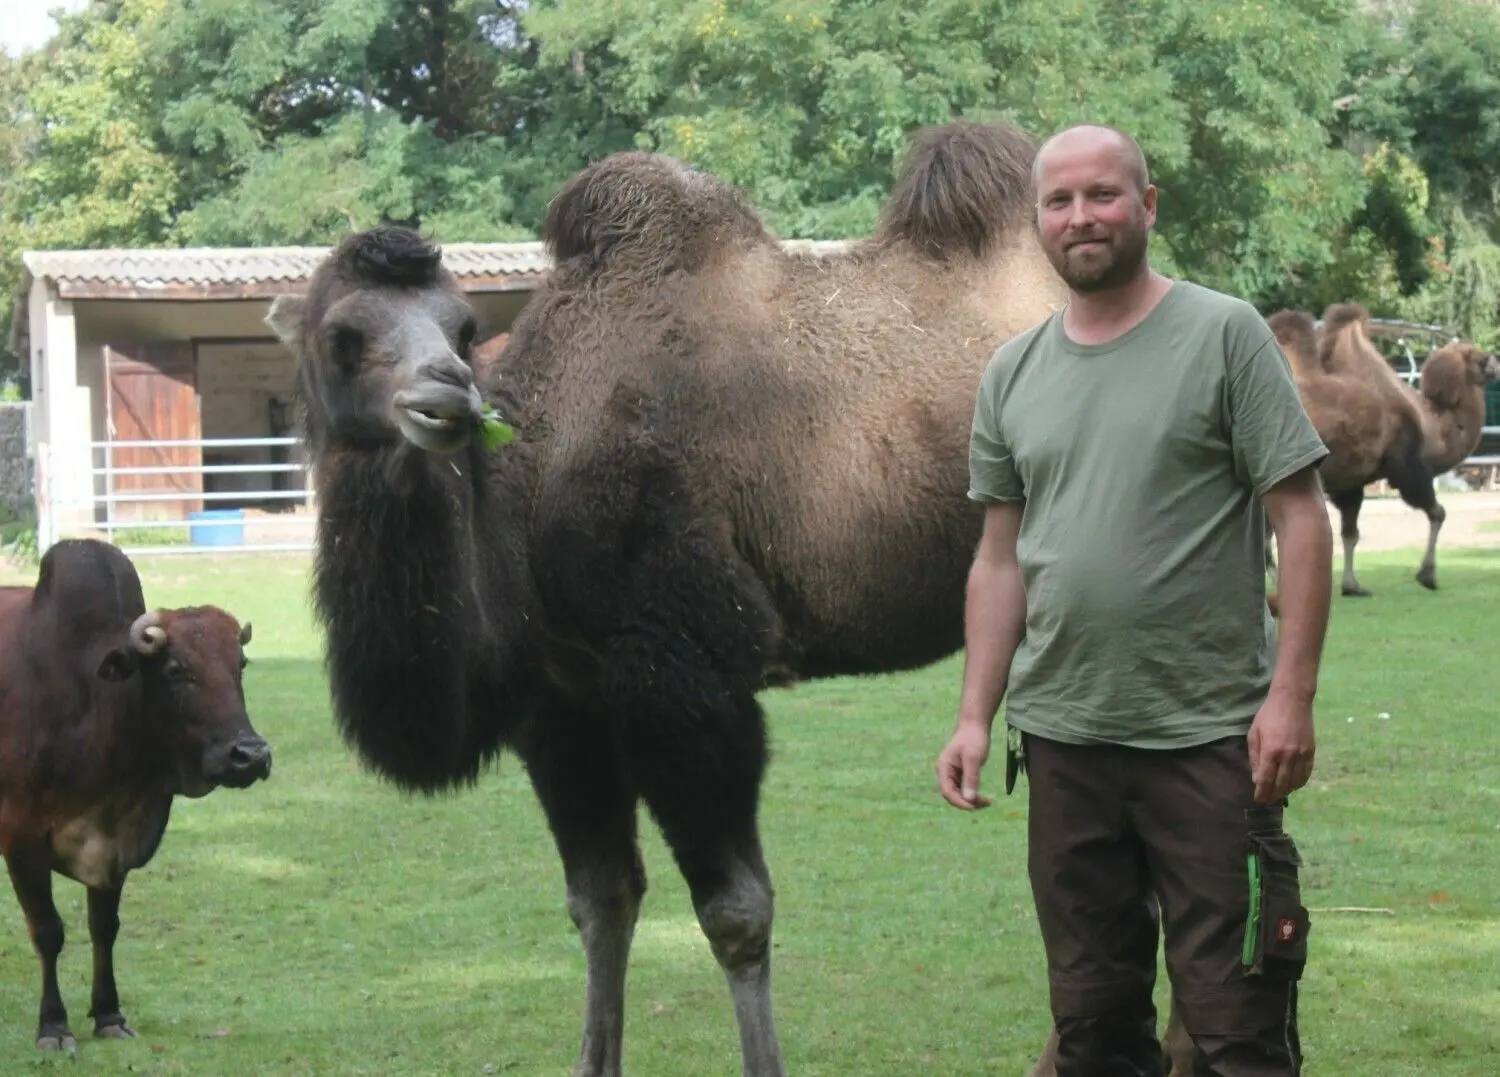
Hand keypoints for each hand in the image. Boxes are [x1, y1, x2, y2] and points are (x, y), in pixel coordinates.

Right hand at [937, 721, 993, 809]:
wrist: (975, 725)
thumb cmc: (973, 739)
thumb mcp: (973, 759)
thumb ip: (971, 779)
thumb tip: (970, 799)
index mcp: (943, 768)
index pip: (947, 792)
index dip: (960, 802)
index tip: (975, 806)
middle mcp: (945, 773)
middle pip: (952, 795)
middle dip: (967, 803)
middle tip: (985, 804)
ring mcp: (952, 774)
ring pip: (958, 794)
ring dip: (971, 801)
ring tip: (987, 802)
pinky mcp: (960, 774)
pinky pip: (963, 789)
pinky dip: (973, 795)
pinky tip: (984, 798)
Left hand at [1247, 689, 1315, 803]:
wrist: (1292, 701)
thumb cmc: (1268, 715)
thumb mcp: (1254, 734)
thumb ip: (1255, 758)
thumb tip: (1257, 779)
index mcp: (1271, 751)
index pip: (1266, 779)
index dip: (1262, 792)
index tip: (1258, 799)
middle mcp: (1288, 755)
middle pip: (1281, 784)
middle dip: (1273, 795)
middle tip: (1267, 800)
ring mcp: (1302, 754)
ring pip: (1295, 782)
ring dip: (1286, 791)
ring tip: (1278, 794)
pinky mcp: (1311, 752)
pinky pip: (1306, 774)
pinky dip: (1299, 783)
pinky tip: (1292, 785)